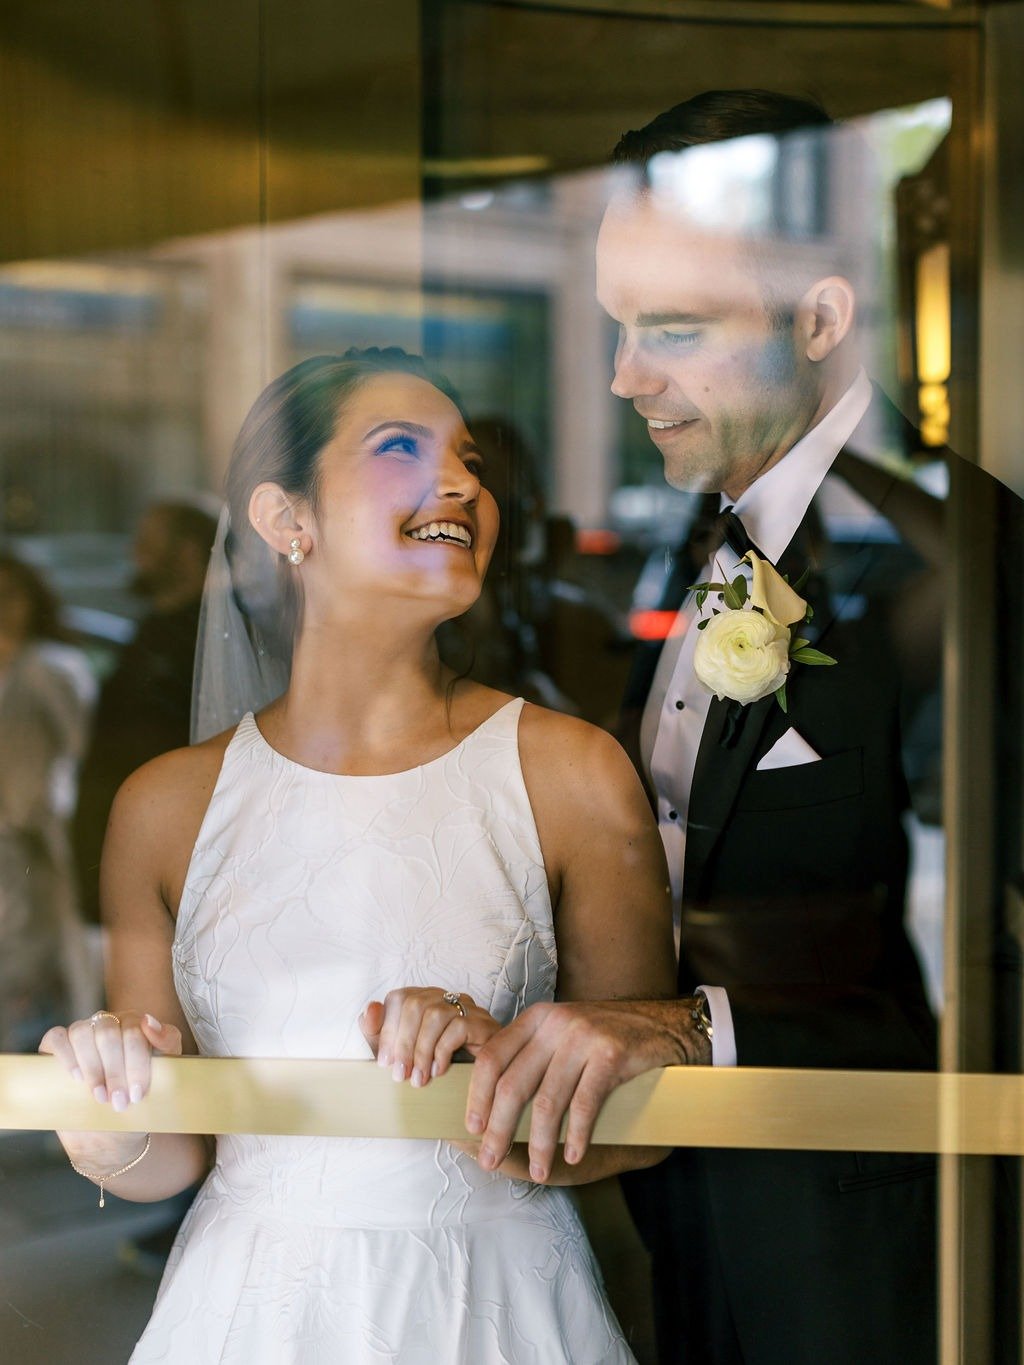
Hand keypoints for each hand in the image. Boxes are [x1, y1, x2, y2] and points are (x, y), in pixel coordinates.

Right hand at [39, 1010, 182, 1167]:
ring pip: (82, 1033)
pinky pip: (57, 1038)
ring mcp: (82, 1031)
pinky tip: (77, 1078)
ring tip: (100, 1097)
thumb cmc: (140, 1094)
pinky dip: (66, 1056)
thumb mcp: (165, 1069)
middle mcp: (108, 1022)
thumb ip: (167, 1042)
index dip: (136, 1063)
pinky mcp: (57, 1044)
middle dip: (115, 1072)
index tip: (138, 1094)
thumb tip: (149, 1022)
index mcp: (135, 1023)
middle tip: (120, 1102)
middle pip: (108, 1034)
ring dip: (92, 1068)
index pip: (135, 1031)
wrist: (114, 1127)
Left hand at [359, 987, 500, 1086]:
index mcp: (424, 999)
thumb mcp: (403, 1051)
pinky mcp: (482, 1022)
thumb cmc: (440, 1062)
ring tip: (419, 1079)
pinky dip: (443, 1052)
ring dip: (422, 1051)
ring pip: (434, 1015)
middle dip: (403, 1043)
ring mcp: (466, 1007)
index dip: (388, 1029)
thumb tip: (369, 1009)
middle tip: (401, 1075)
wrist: (484, 1080)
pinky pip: (457, 1028)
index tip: (385, 1063)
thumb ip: (380, 1033)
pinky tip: (440, 1071)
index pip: (399, 998)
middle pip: (414, 1004)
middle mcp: (445, 997)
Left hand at [464, 998, 704, 1182]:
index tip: (472, 1128)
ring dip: (539, 1143)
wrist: (665, 1026)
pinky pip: (584, 1104)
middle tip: (491, 1160)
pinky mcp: (611, 1054)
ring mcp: (583, 1037)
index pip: (492, 1057)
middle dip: (498, 1129)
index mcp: (537, 1019)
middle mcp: (555, 1023)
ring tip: (538, 1171)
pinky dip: (576, 1135)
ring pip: (547, 1101)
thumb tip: (491, 1107)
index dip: (477, 1096)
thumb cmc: (606, 1040)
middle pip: (512, 1083)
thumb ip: (532, 1058)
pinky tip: (573, 1155)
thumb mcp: (563, 1036)